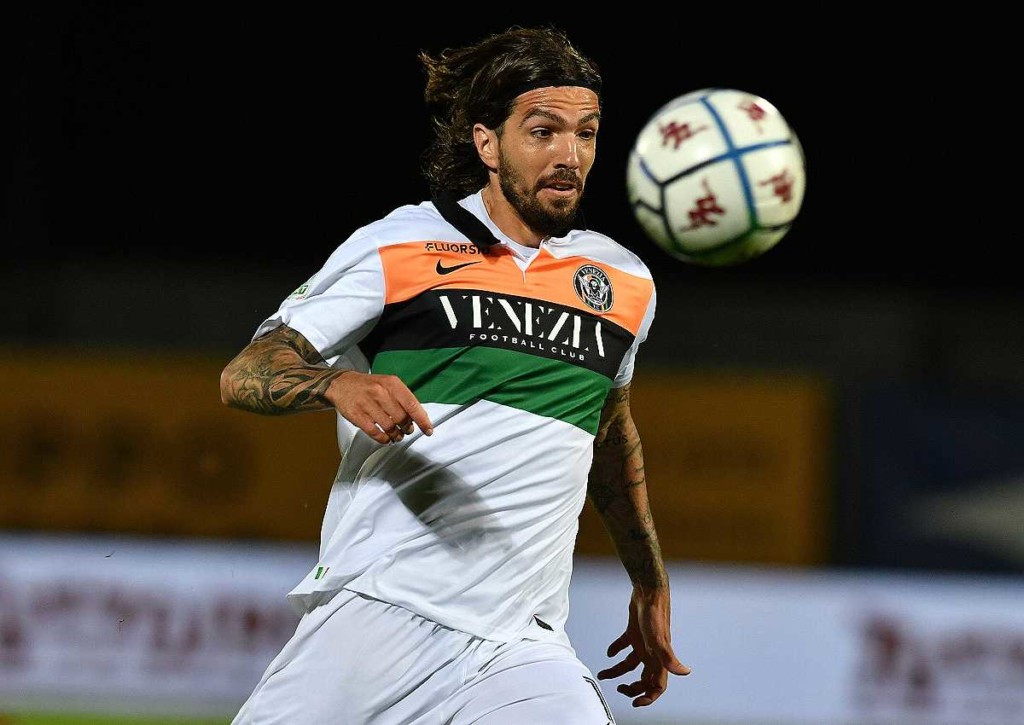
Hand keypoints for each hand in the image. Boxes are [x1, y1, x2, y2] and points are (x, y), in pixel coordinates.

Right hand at [325, 371, 433, 443]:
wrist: (341, 384)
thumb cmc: (369, 386)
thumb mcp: (388, 384)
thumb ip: (403, 398)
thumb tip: (418, 417)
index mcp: (392, 383)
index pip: (412, 405)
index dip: (422, 420)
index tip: (428, 430)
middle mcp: (380, 392)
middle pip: (401, 418)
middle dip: (407, 428)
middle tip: (406, 430)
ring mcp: (367, 404)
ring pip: (389, 427)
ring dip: (396, 435)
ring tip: (397, 436)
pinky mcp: (357, 416)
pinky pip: (375, 433)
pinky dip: (383, 439)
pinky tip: (386, 438)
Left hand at [597, 585, 689, 706]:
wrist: (648, 590)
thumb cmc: (655, 614)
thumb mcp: (659, 639)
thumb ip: (669, 658)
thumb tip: (685, 673)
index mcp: (659, 658)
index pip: (658, 685)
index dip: (649, 696)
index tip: (635, 702)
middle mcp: (652, 652)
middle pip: (643, 678)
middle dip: (632, 688)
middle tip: (618, 689)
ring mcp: (643, 642)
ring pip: (630, 664)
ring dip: (617, 671)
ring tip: (603, 674)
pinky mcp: (633, 631)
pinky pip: (624, 645)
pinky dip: (616, 650)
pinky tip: (608, 652)